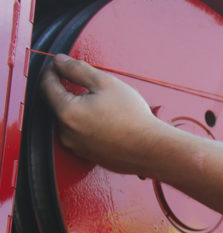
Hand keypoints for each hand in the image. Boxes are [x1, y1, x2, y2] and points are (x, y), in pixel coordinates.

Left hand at [40, 54, 171, 174]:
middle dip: (70, 91)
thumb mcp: (106, 83)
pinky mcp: (87, 155)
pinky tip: (109, 121)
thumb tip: (60, 62)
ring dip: (81, 109)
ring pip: (71, 120)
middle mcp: (66, 132)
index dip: (52, 70)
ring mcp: (76, 146)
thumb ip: (78, 69)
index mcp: (67, 112)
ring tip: (106, 105)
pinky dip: (90, 124)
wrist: (151, 148)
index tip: (59, 64)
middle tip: (91, 85)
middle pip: (59, 104)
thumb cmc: (132, 118)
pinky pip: (82, 134)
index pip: (47, 85)